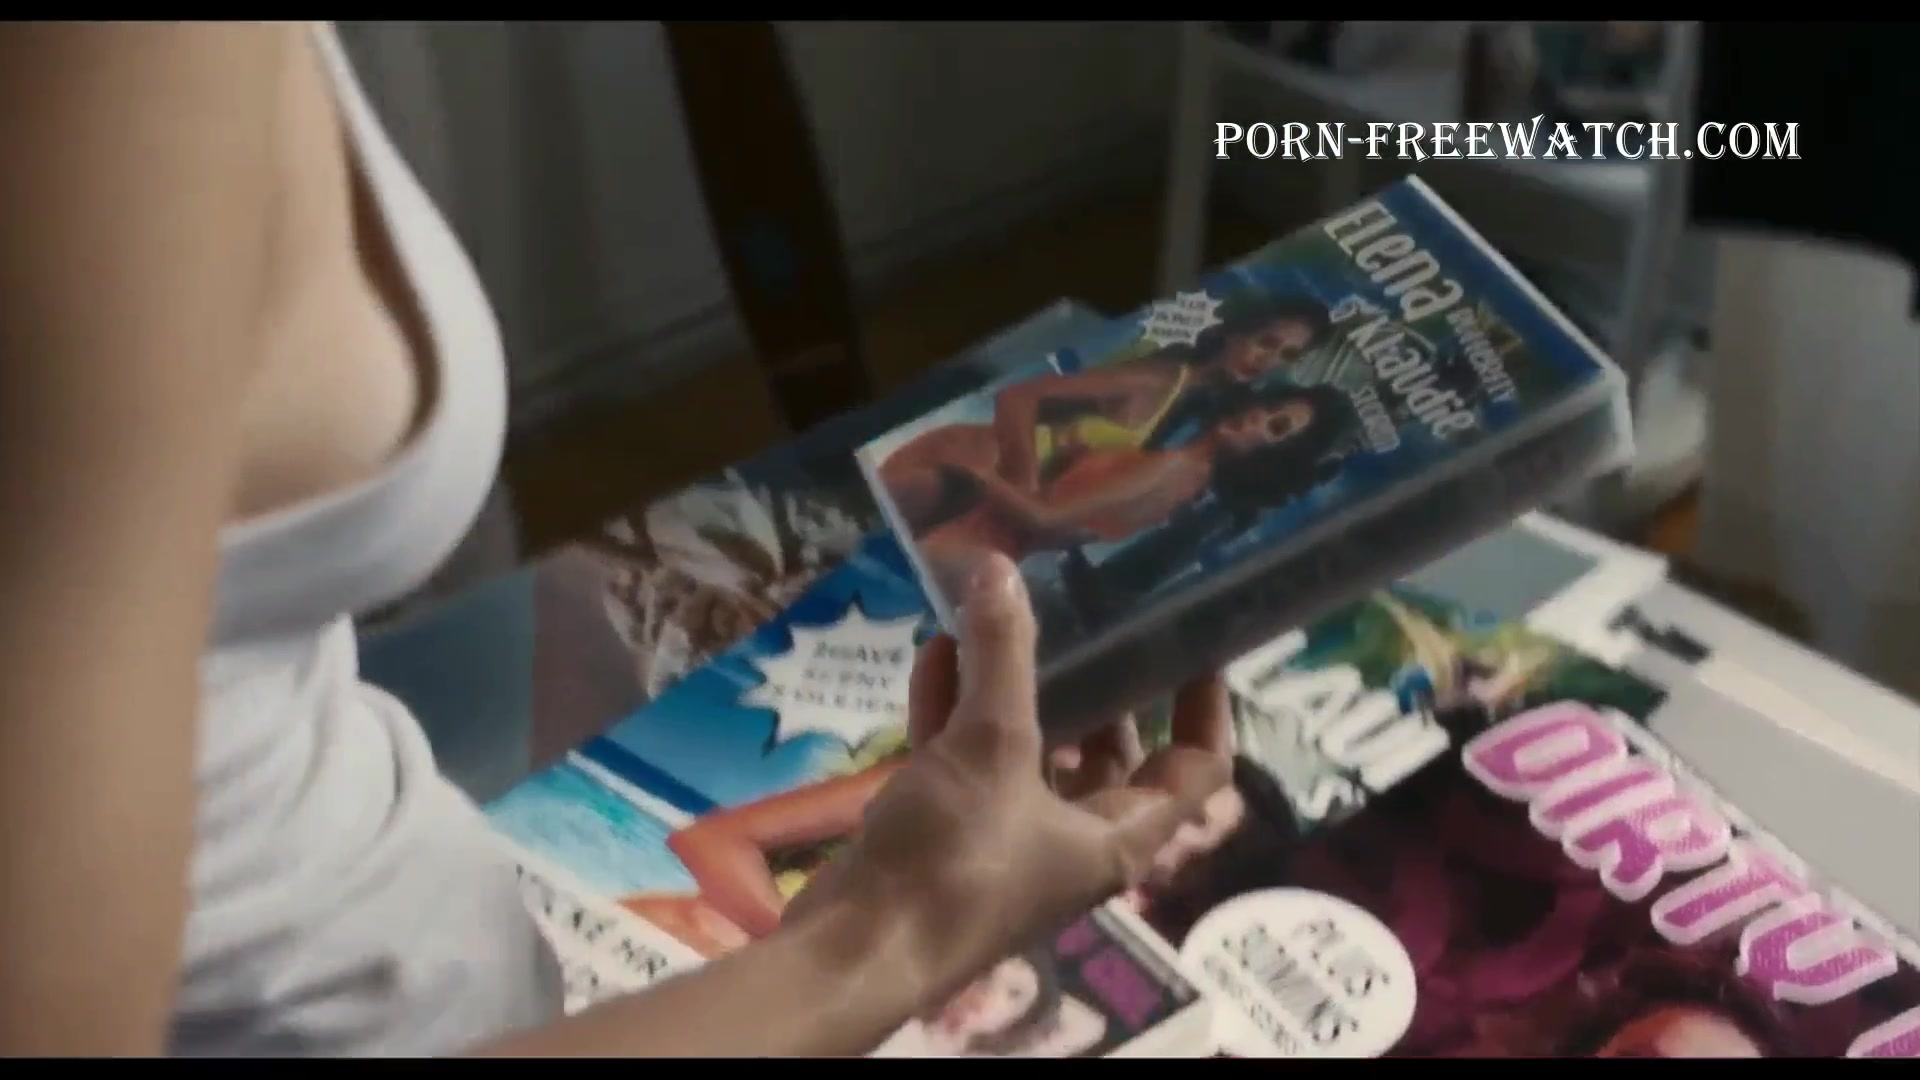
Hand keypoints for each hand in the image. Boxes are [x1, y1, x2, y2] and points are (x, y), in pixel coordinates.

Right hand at [785, 553, 1231, 1011]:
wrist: (857, 945)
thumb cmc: (956, 857)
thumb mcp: (991, 746)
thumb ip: (1001, 654)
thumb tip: (999, 566)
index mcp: (1118, 835)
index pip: (1196, 768)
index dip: (1205, 706)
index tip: (1198, 642)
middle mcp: (1072, 839)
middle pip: (1108, 753)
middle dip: (1098, 682)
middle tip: (1091, 610)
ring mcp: (1005, 837)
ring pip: (1025, 750)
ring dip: (1013, 687)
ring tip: (1002, 615)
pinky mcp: (944, 832)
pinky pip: (961, 758)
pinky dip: (953, 707)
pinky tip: (936, 649)